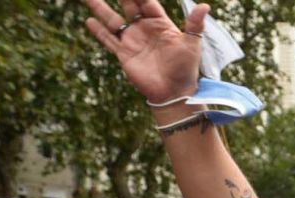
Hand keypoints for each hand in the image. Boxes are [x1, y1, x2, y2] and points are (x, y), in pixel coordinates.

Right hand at [83, 0, 207, 102]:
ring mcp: (133, 40)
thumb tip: (205, 6)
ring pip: (113, 20)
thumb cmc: (185, 69)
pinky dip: (98, 31)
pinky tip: (88, 21)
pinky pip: (108, 39)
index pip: (146, 1)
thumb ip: (195, 25)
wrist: (173, 92)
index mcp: (160, 23)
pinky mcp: (124, 54)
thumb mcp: (192, 44)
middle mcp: (144, 29)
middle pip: (128, 5)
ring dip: (100, 8)